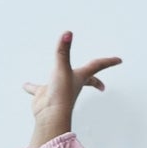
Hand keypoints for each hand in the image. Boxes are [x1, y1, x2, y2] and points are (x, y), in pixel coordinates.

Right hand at [24, 31, 121, 147]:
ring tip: (55, 77)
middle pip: (87, 81)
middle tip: (102, 86)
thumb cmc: (61, 93)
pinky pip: (37, 90)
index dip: (108, 61)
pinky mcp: (45, 95)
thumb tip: (68, 33)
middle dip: (94, 82)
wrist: (50, 114)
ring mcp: (58, 90)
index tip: (119, 60)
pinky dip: (32, 87)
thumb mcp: (61, 68)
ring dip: (58, 79)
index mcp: (80, 76)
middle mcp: (71, 83)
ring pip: (60, 83)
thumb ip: (63, 50)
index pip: (97, 66)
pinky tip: (26, 85)